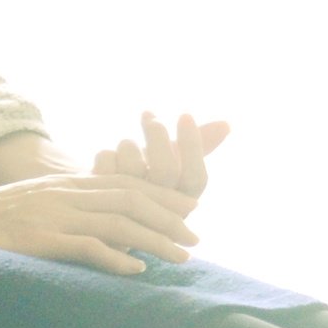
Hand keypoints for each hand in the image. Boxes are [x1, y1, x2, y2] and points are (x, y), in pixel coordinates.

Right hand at [0, 169, 199, 275]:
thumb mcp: (38, 202)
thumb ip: (71, 205)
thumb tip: (105, 223)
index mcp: (68, 183)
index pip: (128, 183)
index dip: (163, 197)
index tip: (190, 211)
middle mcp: (67, 194)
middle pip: (132, 199)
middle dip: (169, 218)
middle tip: (196, 238)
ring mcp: (54, 215)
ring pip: (118, 222)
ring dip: (155, 240)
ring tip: (182, 256)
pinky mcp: (40, 239)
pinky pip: (86, 246)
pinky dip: (115, 257)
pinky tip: (138, 270)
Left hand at [95, 109, 229, 201]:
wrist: (105, 211)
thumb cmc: (146, 184)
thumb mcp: (175, 166)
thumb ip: (200, 146)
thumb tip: (226, 124)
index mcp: (182, 205)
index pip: (196, 176)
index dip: (193, 144)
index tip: (186, 115)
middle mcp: (159, 212)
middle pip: (165, 170)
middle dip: (158, 137)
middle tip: (152, 118)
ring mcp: (129, 211)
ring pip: (132, 164)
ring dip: (128, 146)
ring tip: (126, 144)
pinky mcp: (100, 207)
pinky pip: (106, 166)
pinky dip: (106, 156)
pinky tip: (107, 158)